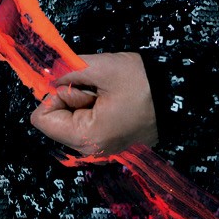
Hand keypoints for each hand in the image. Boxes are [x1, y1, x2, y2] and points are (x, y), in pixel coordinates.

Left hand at [30, 52, 157, 157]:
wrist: (176, 95)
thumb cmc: (142, 82)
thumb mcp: (101, 67)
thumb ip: (65, 70)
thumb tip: (43, 76)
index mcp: (86, 138)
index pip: (41, 119)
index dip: (55, 94)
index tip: (78, 85)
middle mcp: (90, 151)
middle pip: (57, 119)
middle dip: (72, 97)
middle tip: (98, 90)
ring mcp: (100, 150)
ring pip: (71, 120)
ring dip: (83, 102)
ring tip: (108, 95)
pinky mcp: (108, 144)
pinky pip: (86, 124)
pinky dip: (93, 109)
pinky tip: (113, 103)